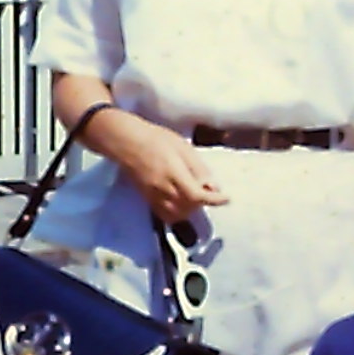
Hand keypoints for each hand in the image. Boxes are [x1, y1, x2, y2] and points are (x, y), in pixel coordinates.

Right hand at [103, 113, 225, 225]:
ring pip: (177, 215)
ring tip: (195, 196)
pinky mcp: (147, 198)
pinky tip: (181, 202)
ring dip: (190, 210)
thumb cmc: (156, 139)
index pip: (197, 195)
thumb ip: (199, 169)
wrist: (127, 142)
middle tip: (208, 190)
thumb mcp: (183, 147)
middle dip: (202, 202)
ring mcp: (153, 196)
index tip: (226, 198)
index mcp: (174, 174)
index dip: (214, 200)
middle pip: (188, 208)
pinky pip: (164, 214)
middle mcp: (163, 189)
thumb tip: (213, 186)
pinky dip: (177, 213)